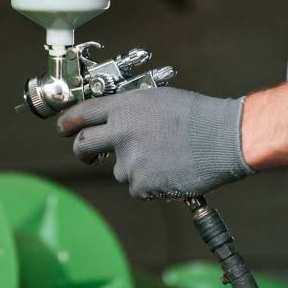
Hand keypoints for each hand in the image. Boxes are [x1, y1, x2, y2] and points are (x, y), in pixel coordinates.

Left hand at [56, 87, 252, 198]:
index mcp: (124, 107)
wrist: (224, 139)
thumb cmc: (197, 116)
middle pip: (83, 145)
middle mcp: (120, 133)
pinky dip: (150, 183)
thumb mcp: (158, 99)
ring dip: (135, 167)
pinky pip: (137, 187)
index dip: (68, 122)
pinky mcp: (141, 184)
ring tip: (165, 156)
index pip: (82, 114)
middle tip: (87, 154)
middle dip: (82, 151)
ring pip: (119, 169)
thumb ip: (130, 110)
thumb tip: (113, 121)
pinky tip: (170, 170)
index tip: (63, 128)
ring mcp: (129, 160)